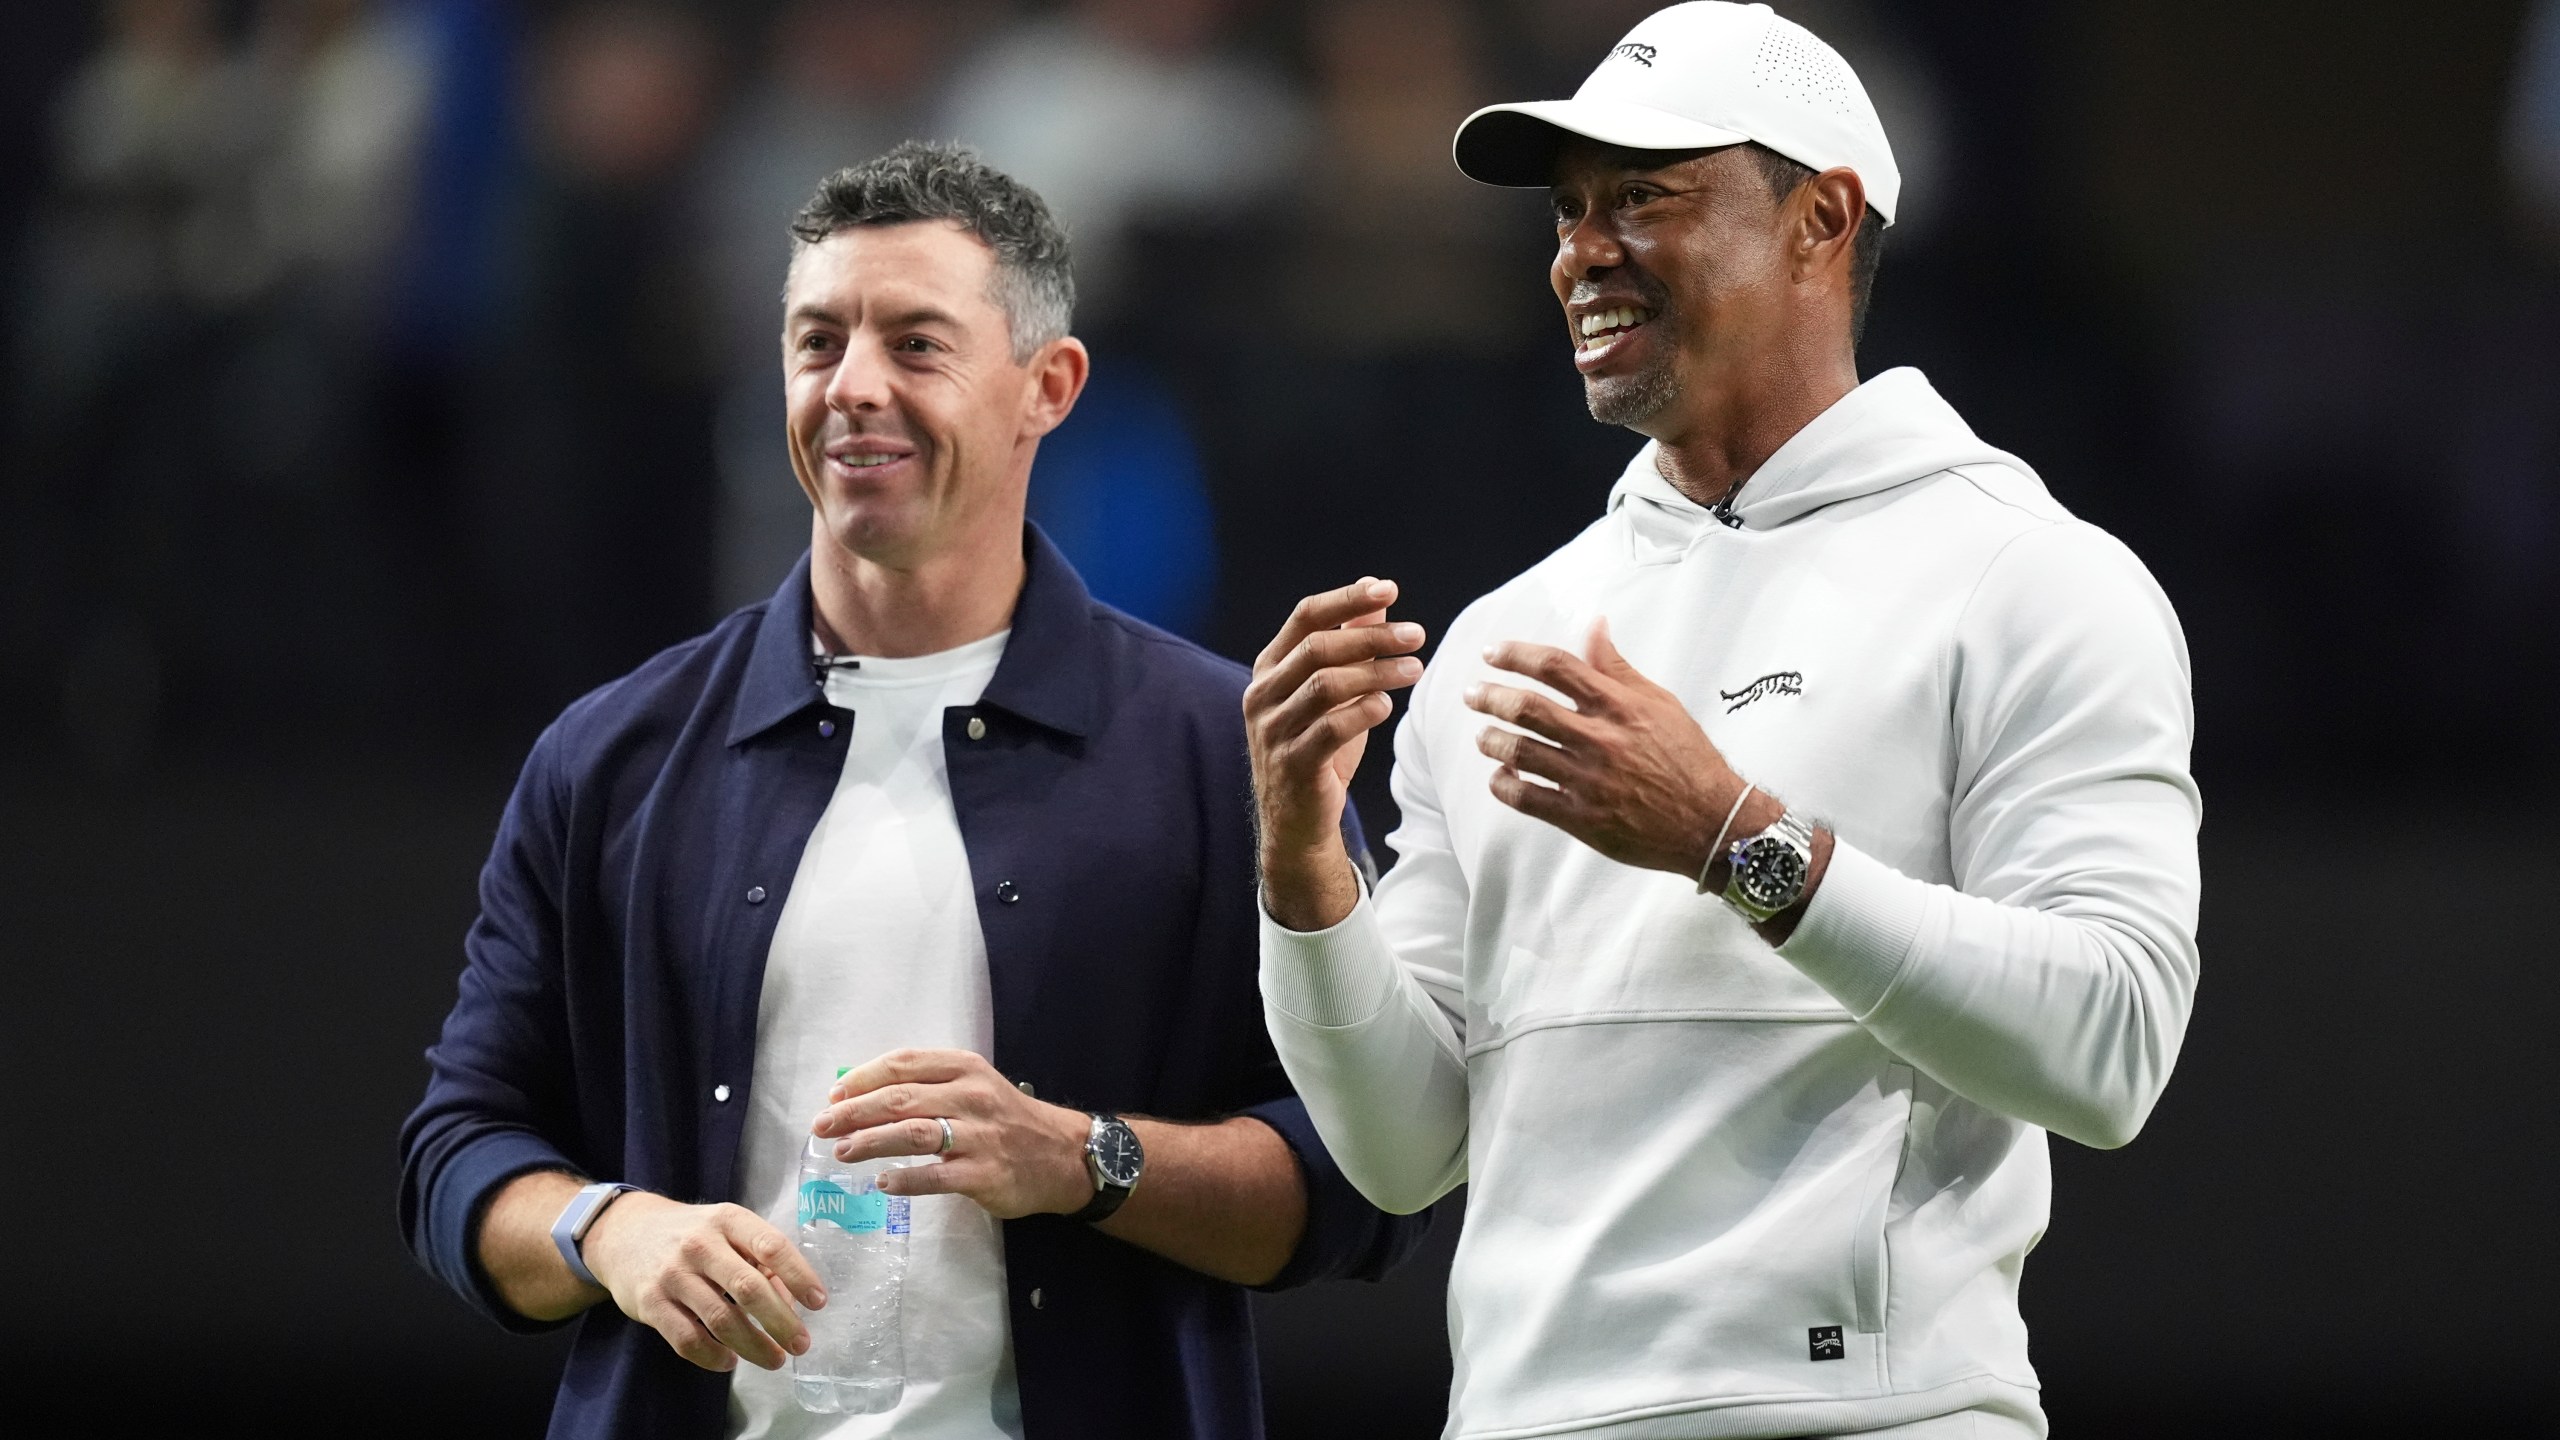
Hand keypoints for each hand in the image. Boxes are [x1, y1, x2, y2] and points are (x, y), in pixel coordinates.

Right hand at [579, 1192, 824, 1373]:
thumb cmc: (691, 1234)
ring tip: (774, 1359)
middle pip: (749, 1288)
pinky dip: (712, 1356)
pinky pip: (687, 1339)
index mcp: (727, 1220)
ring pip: (721, 1319)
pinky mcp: (650, 1303)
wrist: (623, 1233)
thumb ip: (759, 1260)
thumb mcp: (726, 1230)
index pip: (771, 1246)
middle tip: (800, 1344)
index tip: (818, 1302)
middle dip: (781, 1322)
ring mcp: (672, 1274)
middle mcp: (699, 1244)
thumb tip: (790, 1303)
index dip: (799, 1276)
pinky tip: (730, 1361)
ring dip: (753, 1346)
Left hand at [815, 1049, 1092, 1218]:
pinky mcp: (984, 1173)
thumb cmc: (1006, 1120)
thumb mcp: (974, 1086)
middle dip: (854, 1112)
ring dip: (870, 1142)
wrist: (1062, 1156)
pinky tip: (882, 1182)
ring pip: (913, 1133)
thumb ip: (929, 1087)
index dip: (863, 1078)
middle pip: (901, 1097)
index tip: (833, 1095)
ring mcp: (979, 1136)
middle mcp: (970, 1096)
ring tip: (841, 1152)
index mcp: (965, 1068)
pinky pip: (936, 1176)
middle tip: (822, 1127)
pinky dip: (905, 1179)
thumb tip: (862, 1095)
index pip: (904, 1064)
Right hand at [1245, 578, 1427, 930]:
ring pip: (1324, 685)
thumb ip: (1352, 646)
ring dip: (1376, 672)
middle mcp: (1262, 695)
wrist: (1297, 821)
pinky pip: (1330, 729)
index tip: (1388, 588)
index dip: (1347, 599)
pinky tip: (1387, 707)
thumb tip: (1380, 598)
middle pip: (1317, 648)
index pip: (1305, 617)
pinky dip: (1363, 712)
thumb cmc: (1319, 748)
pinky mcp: (1292, 764)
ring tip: (1415, 669)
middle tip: (1417, 635)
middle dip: (1372, 637)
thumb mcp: (1336, 693)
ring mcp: (1272, 730)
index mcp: (1270, 668)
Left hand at [1466, 616, 1763, 878]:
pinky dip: (1504, 785)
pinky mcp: (1582, 818)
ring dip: (1492, 740)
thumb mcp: (1660, 703)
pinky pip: (1527, 798)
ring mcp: (1588, 780)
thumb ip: (1617, 667)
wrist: (1712, 822)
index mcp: (1619, 706)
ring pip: (1520, 751)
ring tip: (1483, 736)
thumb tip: (1594, 625)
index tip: (1492, 653)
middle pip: (1527, 707)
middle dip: (1490, 697)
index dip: (1518, 655)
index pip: (1557, 667)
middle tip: (1473, 694)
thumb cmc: (1689, 759)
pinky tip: (1500, 776)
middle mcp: (1600, 739)